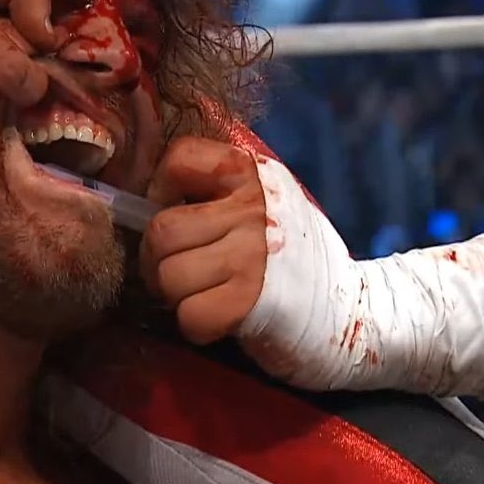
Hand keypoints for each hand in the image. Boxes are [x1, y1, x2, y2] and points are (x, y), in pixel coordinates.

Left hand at [140, 137, 268, 344]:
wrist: (347, 311)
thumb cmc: (286, 260)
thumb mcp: (256, 206)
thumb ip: (210, 194)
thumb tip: (136, 202)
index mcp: (251, 174)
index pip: (178, 158)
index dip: (161, 191)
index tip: (178, 214)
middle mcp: (253, 208)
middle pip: (162, 230)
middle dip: (158, 259)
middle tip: (181, 272)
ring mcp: (254, 254)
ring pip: (169, 275)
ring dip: (176, 296)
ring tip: (204, 294)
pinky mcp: (252, 301)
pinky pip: (190, 315)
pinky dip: (196, 325)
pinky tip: (220, 318)